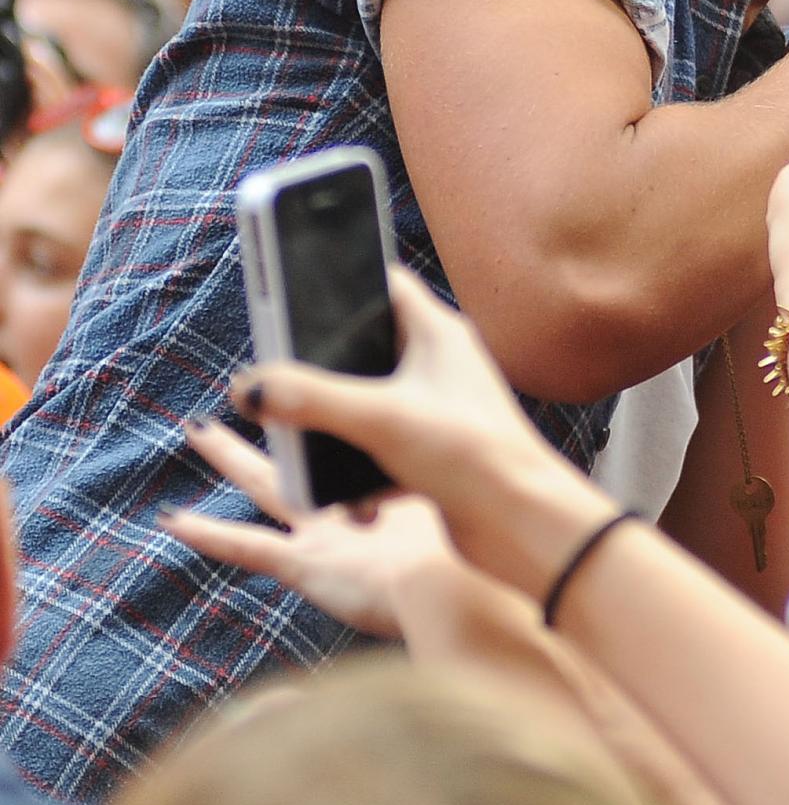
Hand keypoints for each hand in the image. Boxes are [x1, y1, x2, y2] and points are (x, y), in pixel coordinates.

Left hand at [163, 419, 467, 638]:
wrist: (464, 591)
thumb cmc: (475, 581)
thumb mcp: (469, 558)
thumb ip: (464, 555)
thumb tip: (495, 583)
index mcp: (403, 504)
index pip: (365, 470)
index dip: (346, 443)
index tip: (329, 413)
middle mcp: (363, 507)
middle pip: (316, 460)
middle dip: (284, 429)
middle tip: (259, 398)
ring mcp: (331, 533)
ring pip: (269, 486)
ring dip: (234, 458)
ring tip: (201, 431)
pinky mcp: (307, 563)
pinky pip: (246, 546)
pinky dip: (209, 533)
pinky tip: (173, 521)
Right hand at [235, 271, 606, 593]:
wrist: (523, 524)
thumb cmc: (473, 456)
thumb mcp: (379, 418)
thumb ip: (310, 398)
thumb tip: (249, 387)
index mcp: (439, 333)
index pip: (382, 283)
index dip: (337, 280)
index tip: (287, 292)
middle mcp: (440, 364)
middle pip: (363, 349)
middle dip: (320, 371)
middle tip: (278, 386)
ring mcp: (437, 408)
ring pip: (365, 406)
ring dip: (336, 432)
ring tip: (311, 454)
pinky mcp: (435, 451)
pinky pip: (378, 451)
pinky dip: (360, 473)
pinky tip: (360, 503)